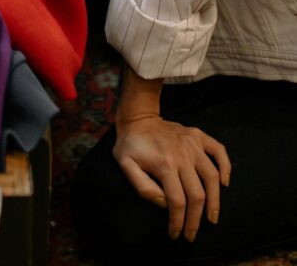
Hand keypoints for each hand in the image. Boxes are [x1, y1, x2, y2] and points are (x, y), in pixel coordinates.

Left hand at [113, 113, 230, 242]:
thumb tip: (164, 203)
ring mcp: (193, 144)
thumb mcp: (126, 165)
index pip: (177, 201)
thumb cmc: (131, 144)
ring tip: (212, 218)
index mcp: (164, 164)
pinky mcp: (198, 136)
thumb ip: (143, 186)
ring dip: (214, 201)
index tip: (176, 234)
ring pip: (211, 177)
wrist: (138, 117)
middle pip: (196, 194)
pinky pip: (219, 151)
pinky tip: (224, 183)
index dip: (178, 222)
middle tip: (192, 234)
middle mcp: (182, 155)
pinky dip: (226, 167)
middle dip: (196, 220)